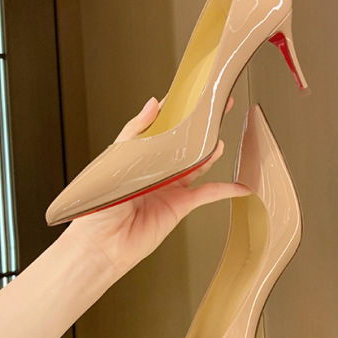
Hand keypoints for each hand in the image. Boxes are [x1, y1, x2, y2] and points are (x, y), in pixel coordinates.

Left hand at [64, 95, 249, 280]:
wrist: (103, 245)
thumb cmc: (97, 208)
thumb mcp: (113, 160)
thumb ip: (135, 131)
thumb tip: (152, 104)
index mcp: (138, 154)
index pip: (161, 125)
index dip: (177, 108)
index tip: (191, 93)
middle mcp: (155, 168)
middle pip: (183, 141)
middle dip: (200, 125)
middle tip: (216, 107)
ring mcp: (170, 186)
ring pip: (197, 162)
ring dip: (211, 151)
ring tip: (222, 135)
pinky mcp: (180, 205)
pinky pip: (208, 194)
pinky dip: (225, 190)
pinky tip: (239, 185)